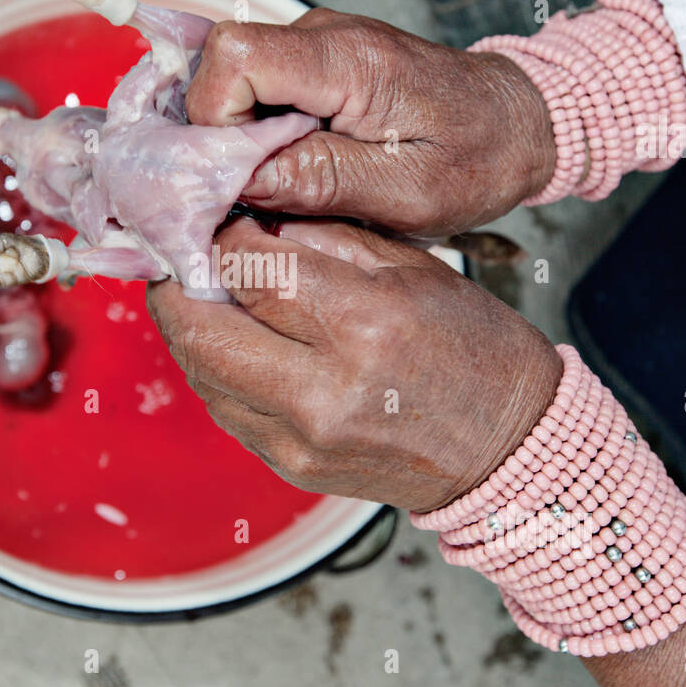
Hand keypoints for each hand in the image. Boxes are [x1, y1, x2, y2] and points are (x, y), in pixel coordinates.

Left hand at [145, 217, 562, 511]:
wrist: (509, 450)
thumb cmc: (472, 350)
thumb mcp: (413, 269)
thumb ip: (325, 237)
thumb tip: (250, 219)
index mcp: (362, 323)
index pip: (249, 268)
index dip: (218, 237)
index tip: (213, 219)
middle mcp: (323, 388)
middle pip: (201, 330)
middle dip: (176, 286)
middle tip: (178, 258)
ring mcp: (302, 438)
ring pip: (202, 374)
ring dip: (189, 328)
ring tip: (201, 295)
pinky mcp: (291, 467)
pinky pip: (225, 410)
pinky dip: (216, 369)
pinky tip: (232, 342)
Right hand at [185, 8, 556, 236]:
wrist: (518, 123)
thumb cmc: (477, 159)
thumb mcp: (406, 192)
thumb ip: (321, 180)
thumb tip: (239, 180)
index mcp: (349, 59)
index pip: (234, 56)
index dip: (215, 119)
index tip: (240, 175)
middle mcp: (325, 35)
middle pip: (221, 67)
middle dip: (222, 137)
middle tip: (261, 192)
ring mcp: (317, 43)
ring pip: (233, 83)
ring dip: (243, 140)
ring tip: (290, 184)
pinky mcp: (315, 63)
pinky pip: (258, 92)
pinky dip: (260, 135)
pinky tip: (294, 166)